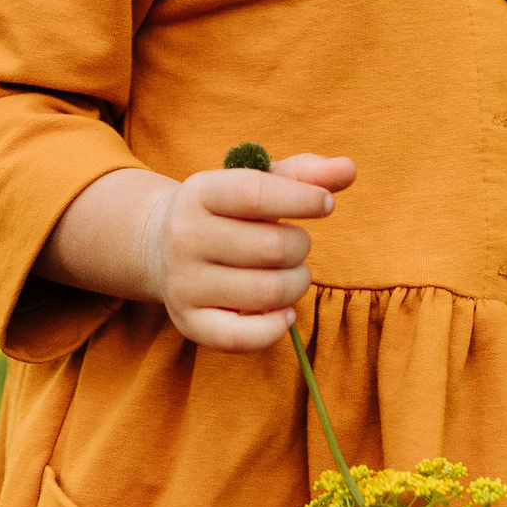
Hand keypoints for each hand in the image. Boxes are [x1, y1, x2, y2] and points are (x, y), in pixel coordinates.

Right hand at [147, 153, 355, 348]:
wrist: (157, 246)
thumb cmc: (225, 211)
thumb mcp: (256, 183)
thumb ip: (304, 174)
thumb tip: (348, 169)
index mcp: (199, 192)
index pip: (257, 195)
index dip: (303, 199)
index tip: (326, 204)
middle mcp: (184, 237)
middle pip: (271, 248)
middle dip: (301, 246)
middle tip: (297, 244)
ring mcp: (183, 283)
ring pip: (267, 293)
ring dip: (297, 284)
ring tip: (292, 274)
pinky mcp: (188, 322)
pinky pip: (241, 337)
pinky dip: (275, 328)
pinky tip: (283, 313)